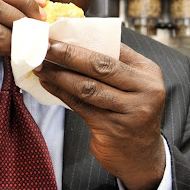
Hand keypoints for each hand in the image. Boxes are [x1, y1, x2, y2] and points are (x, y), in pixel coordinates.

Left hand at [34, 41, 165, 189]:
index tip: (59, 33)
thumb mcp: (131, 84)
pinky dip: (61, 93)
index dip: (84, 39)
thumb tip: (71, 40)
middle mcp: (145, 90)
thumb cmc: (129, 110)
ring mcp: (131, 111)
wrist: (141, 156)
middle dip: (69, 54)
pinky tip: (48, 84)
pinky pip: (81, 106)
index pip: (114, 47)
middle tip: (45, 46)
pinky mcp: (113, 129)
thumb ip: (111, 64)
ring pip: (88, 87)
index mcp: (148, 72)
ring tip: (40, 65)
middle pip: (101, 66)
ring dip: (59, 74)